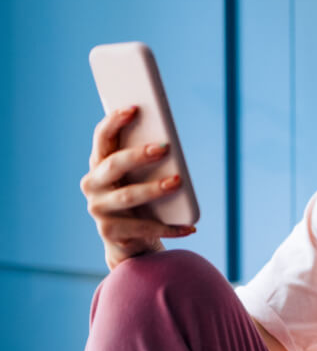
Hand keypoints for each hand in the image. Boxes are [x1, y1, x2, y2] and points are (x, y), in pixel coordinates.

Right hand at [80, 106, 194, 268]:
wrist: (131, 242)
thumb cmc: (140, 202)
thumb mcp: (140, 178)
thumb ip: (147, 160)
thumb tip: (170, 144)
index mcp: (99, 164)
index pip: (102, 138)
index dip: (114, 122)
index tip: (133, 108)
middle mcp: (92, 185)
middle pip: (114, 165)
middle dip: (138, 155)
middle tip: (165, 148)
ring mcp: (98, 210)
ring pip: (128, 196)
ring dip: (154, 188)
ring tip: (178, 182)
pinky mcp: (110, 232)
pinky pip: (143, 228)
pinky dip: (169, 228)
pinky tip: (189, 226)